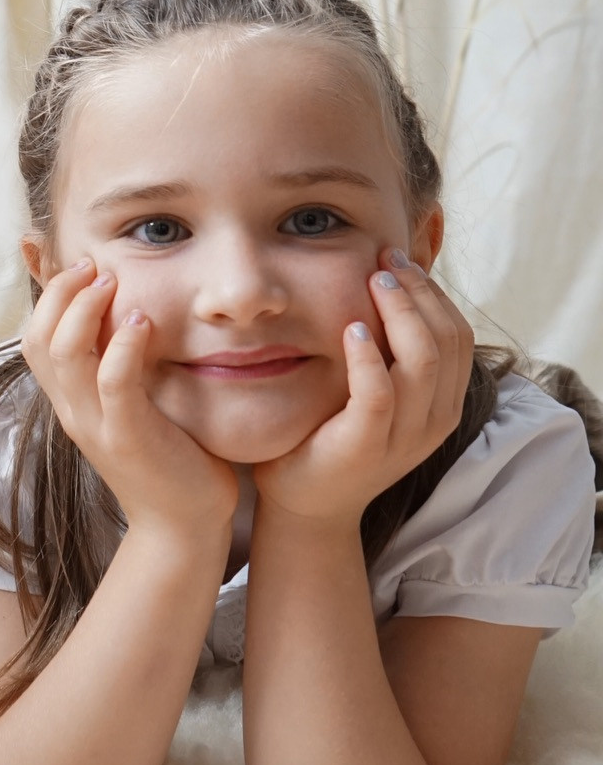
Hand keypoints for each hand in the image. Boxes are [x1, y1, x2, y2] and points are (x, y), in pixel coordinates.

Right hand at [22, 263, 238, 540]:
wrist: (184, 523)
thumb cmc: (167, 455)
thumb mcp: (133, 401)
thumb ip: (121, 362)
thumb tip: (124, 314)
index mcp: (70, 402)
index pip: (34, 339)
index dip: (48, 296)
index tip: (80, 265)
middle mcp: (73, 411)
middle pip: (39, 340)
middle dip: (60, 293)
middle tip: (93, 265)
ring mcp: (96, 425)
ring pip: (65, 356)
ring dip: (85, 310)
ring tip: (112, 282)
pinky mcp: (128, 436)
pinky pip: (112, 383)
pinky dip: (122, 346)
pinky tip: (142, 321)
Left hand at [252, 252, 473, 526]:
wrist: (306, 504)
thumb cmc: (333, 434)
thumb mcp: (375, 389)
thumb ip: (388, 350)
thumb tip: (384, 281)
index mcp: (442, 404)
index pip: (457, 334)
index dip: (433, 292)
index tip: (399, 260)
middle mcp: (433, 420)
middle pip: (447, 339)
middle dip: (418, 291)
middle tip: (384, 259)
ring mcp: (403, 436)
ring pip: (422, 361)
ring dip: (399, 312)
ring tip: (371, 281)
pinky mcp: (366, 445)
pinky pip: (379, 393)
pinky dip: (367, 356)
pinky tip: (348, 328)